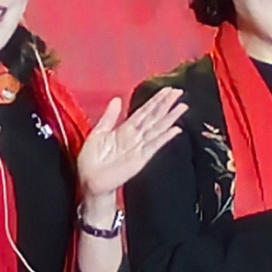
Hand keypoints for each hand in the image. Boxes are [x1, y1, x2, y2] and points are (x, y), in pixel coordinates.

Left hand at [76, 86, 187, 202]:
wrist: (89, 180)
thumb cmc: (91, 160)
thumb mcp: (98, 132)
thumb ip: (110, 116)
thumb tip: (117, 99)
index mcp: (125, 129)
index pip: (144, 111)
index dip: (156, 100)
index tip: (167, 90)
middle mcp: (135, 136)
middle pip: (154, 117)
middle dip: (166, 104)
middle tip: (178, 92)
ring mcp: (139, 147)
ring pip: (157, 128)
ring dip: (170, 118)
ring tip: (182, 107)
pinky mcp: (140, 159)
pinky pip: (154, 146)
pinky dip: (165, 137)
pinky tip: (175, 130)